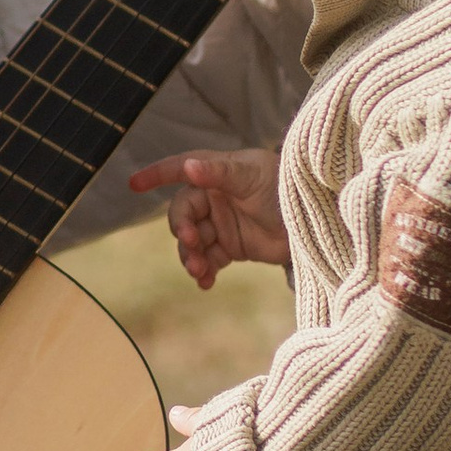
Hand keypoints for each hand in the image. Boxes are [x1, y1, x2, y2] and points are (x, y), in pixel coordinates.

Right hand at [128, 145, 289, 290]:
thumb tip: (189, 167)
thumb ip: (219, 173)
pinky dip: (204, 272)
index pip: (178, 170)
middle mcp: (212, 197)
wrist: (316, 221)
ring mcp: (220, 224)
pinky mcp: (230, 247)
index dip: (156, 175)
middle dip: (182, 229)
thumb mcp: (252, 175)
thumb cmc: (284, 186)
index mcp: (214, 173)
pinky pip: (208, 261)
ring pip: (192, 241)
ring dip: (191, 255)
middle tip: (192, 242)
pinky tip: (205, 283)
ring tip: (200, 270)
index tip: (134, 184)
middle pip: (182, 214)